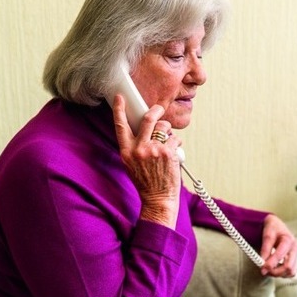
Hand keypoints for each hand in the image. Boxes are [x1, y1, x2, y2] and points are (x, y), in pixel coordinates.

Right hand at [112, 94, 181, 227]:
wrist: (157, 199)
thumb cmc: (146, 182)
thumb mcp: (132, 164)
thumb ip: (135, 146)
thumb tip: (145, 128)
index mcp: (126, 151)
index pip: (120, 126)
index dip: (119, 110)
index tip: (119, 98)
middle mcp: (138, 149)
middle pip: (148, 119)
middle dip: (156, 111)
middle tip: (159, 109)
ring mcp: (153, 150)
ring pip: (164, 127)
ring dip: (168, 131)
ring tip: (168, 142)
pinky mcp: (167, 153)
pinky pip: (175, 139)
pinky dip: (177, 143)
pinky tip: (174, 153)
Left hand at [259, 214, 296, 276]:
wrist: (277, 226)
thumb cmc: (273, 228)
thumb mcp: (267, 234)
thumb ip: (265, 248)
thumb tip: (263, 262)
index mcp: (288, 240)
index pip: (280, 255)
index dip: (271, 264)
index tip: (262, 268)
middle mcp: (295, 248)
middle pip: (288, 267)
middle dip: (275, 271)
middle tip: (264, 271)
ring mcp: (296, 255)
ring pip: (291, 272)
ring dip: (279, 274)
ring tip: (268, 270)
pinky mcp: (295, 260)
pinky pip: (291, 272)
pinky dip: (283, 274)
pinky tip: (275, 269)